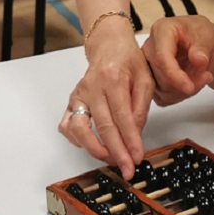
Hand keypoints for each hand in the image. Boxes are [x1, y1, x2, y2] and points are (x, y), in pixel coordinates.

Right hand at [58, 34, 154, 179]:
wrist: (109, 46)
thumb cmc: (129, 61)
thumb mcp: (145, 78)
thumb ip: (141, 106)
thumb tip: (136, 134)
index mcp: (113, 79)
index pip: (122, 116)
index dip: (130, 140)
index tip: (137, 157)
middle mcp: (92, 87)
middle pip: (103, 127)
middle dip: (116, 152)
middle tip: (127, 168)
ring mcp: (78, 95)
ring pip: (79, 129)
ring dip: (95, 149)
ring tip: (112, 159)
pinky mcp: (71, 101)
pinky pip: (68, 126)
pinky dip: (78, 140)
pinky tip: (94, 144)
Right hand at [142, 15, 213, 107]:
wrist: (203, 45)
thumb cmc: (202, 36)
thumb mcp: (208, 36)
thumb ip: (202, 48)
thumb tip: (198, 58)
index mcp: (161, 30)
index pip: (161, 57)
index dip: (175, 75)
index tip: (189, 87)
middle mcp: (149, 48)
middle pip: (160, 76)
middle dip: (185, 83)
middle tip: (207, 76)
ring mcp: (148, 65)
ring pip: (161, 90)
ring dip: (185, 90)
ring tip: (202, 77)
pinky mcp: (151, 80)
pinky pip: (163, 97)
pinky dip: (180, 95)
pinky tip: (191, 83)